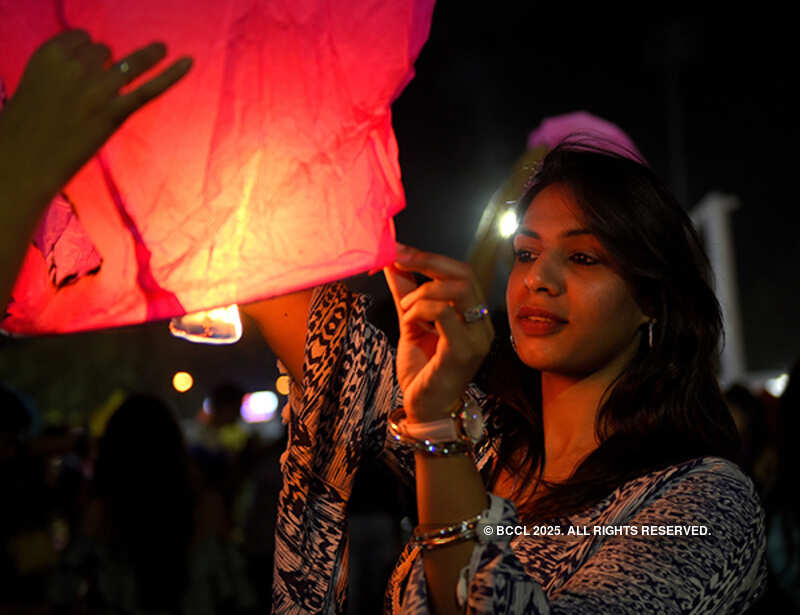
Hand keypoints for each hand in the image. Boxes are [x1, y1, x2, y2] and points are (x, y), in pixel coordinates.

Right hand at [0, 29, 192, 207]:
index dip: (86, 51)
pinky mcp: (114, 113)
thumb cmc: (26, 130)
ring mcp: (97, 90)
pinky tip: (189, 61)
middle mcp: (74, 67)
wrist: (25, 162)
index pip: (81, 38)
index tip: (87, 63)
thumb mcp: (37, 87)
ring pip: (127, 62)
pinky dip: (171, 74)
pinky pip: (149, 88)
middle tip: (96, 89)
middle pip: (104, 51)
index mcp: (49, 55)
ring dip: (144, 56)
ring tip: (160, 47)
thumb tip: (92, 69)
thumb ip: (62, 74)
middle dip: (106, 64)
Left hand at [384, 244, 493, 421]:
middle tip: (398, 264)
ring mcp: (477, 338)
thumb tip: (392, 262)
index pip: (462, 272)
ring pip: (457, 291)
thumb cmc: (423, 369)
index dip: (429, 257)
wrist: (425, 409)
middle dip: (427, 264)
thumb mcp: (411, 323)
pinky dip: (422, 311)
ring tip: (406, 310)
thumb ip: (405, 293)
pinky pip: (445, 315)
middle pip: (464, 275)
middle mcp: (482, 324)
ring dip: (422, 293)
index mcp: (474, 314)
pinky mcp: (463, 352)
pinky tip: (411, 324)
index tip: (398, 249)